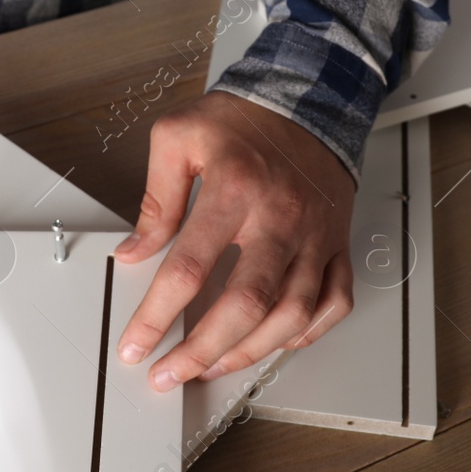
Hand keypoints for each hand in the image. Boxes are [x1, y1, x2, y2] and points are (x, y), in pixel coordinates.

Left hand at [114, 91, 356, 391]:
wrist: (309, 98)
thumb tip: (134, 252)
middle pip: (245, 305)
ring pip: (292, 315)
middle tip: (170, 373)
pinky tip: (275, 342)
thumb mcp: (178, 137)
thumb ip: (155, 198)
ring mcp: (314, 236)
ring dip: (249, 352)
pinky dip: (307, 333)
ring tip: (212, 367)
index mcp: (235, 190)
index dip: (157, 316)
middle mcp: (279, 219)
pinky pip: (334, 302)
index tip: (136, 345)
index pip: (190, 268)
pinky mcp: (336, 244)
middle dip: (201, 351)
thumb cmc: (244, 119)